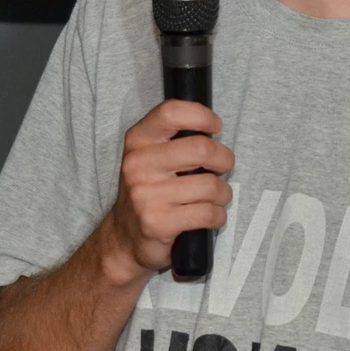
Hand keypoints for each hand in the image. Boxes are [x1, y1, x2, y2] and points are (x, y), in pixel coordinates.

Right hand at [100, 100, 234, 282]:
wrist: (125, 238)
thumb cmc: (150, 191)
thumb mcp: (151, 157)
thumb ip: (175, 139)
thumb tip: (214, 130)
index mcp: (138, 141)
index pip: (171, 112)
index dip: (201, 116)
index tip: (215, 127)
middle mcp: (138, 165)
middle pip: (202, 148)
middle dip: (224, 159)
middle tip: (222, 169)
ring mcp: (146, 195)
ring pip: (211, 185)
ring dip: (223, 194)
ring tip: (214, 198)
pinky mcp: (158, 223)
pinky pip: (208, 213)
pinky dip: (218, 216)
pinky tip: (210, 217)